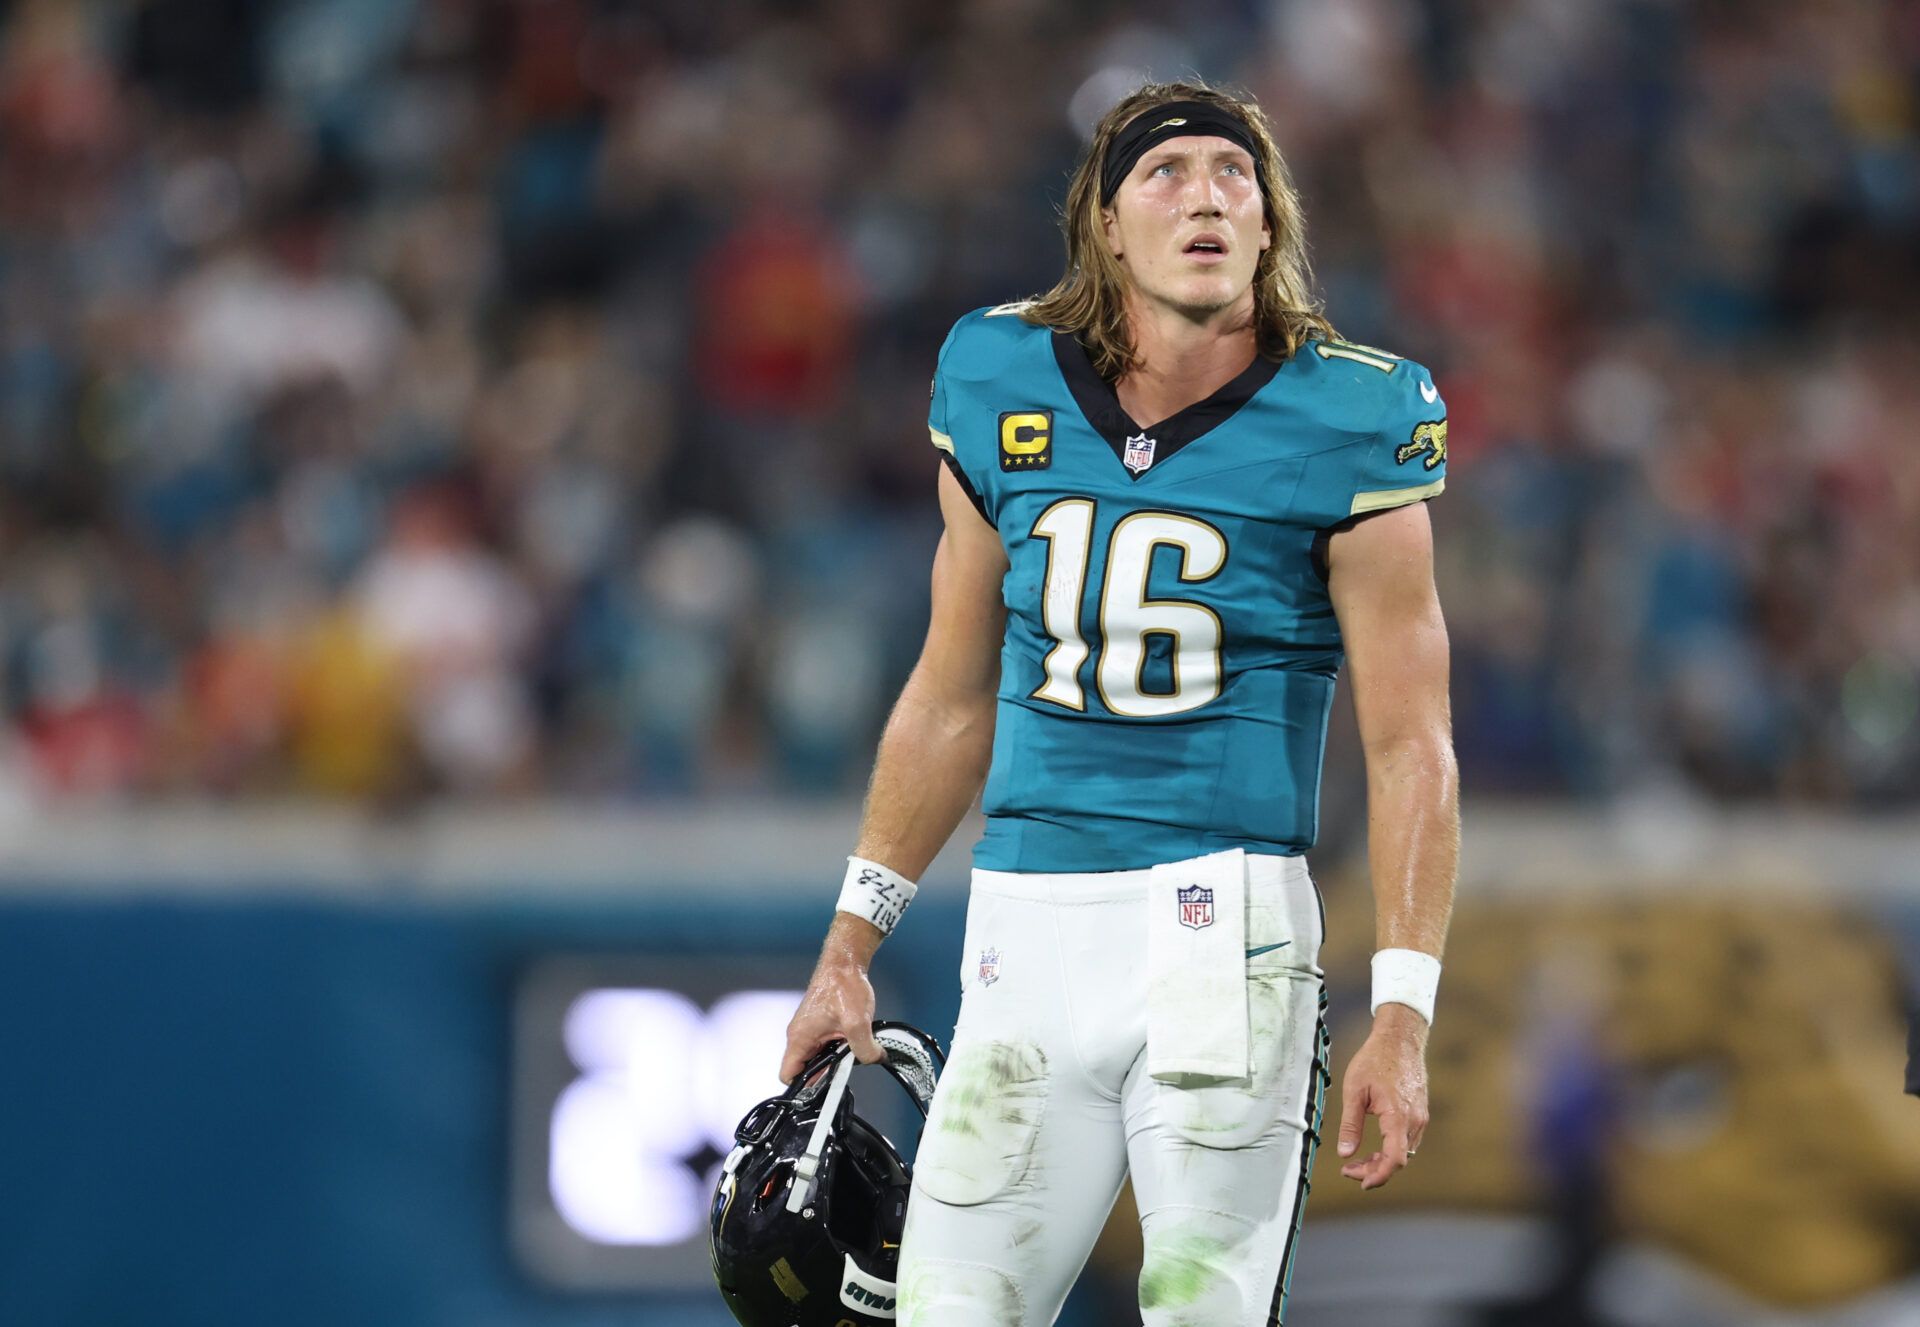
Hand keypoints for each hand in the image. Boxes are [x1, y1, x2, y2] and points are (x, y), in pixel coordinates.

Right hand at [780, 952, 883, 1082]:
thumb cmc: (843, 985)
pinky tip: (853, 1041)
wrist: (845, 963)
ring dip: (835, 1059)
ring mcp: (810, 1030)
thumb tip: (874, 1060)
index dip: (803, 1087)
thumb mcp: (858, 1022)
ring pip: (819, 1058)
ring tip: (851, 1051)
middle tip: (845, 1068)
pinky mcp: (820, 1025)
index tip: (823, 1089)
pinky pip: (826, 1046)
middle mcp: (800, 1036)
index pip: (788, 1075)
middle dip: (826, 1073)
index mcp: (800, 1038)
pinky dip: (839, 1048)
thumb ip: (865, 1049)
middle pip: (806, 1069)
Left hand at [1336, 1003, 1429, 1190]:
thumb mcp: (1354, 1091)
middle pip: (1398, 1160)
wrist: (1400, 1039)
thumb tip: (1345, 1153)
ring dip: (1382, 1162)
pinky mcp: (1420, 1113)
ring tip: (1358, 1161)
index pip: (1394, 1160)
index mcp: (1398, 1117)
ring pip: (1404, 1152)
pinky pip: (1407, 1141)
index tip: (1360, 1182)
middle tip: (1349, 1170)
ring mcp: (1420, 1117)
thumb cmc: (1375, 1060)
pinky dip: (1392, 1149)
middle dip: (1374, 1171)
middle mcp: (1414, 1121)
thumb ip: (1350, 1124)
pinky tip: (1375, 1147)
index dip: (1378, 1176)